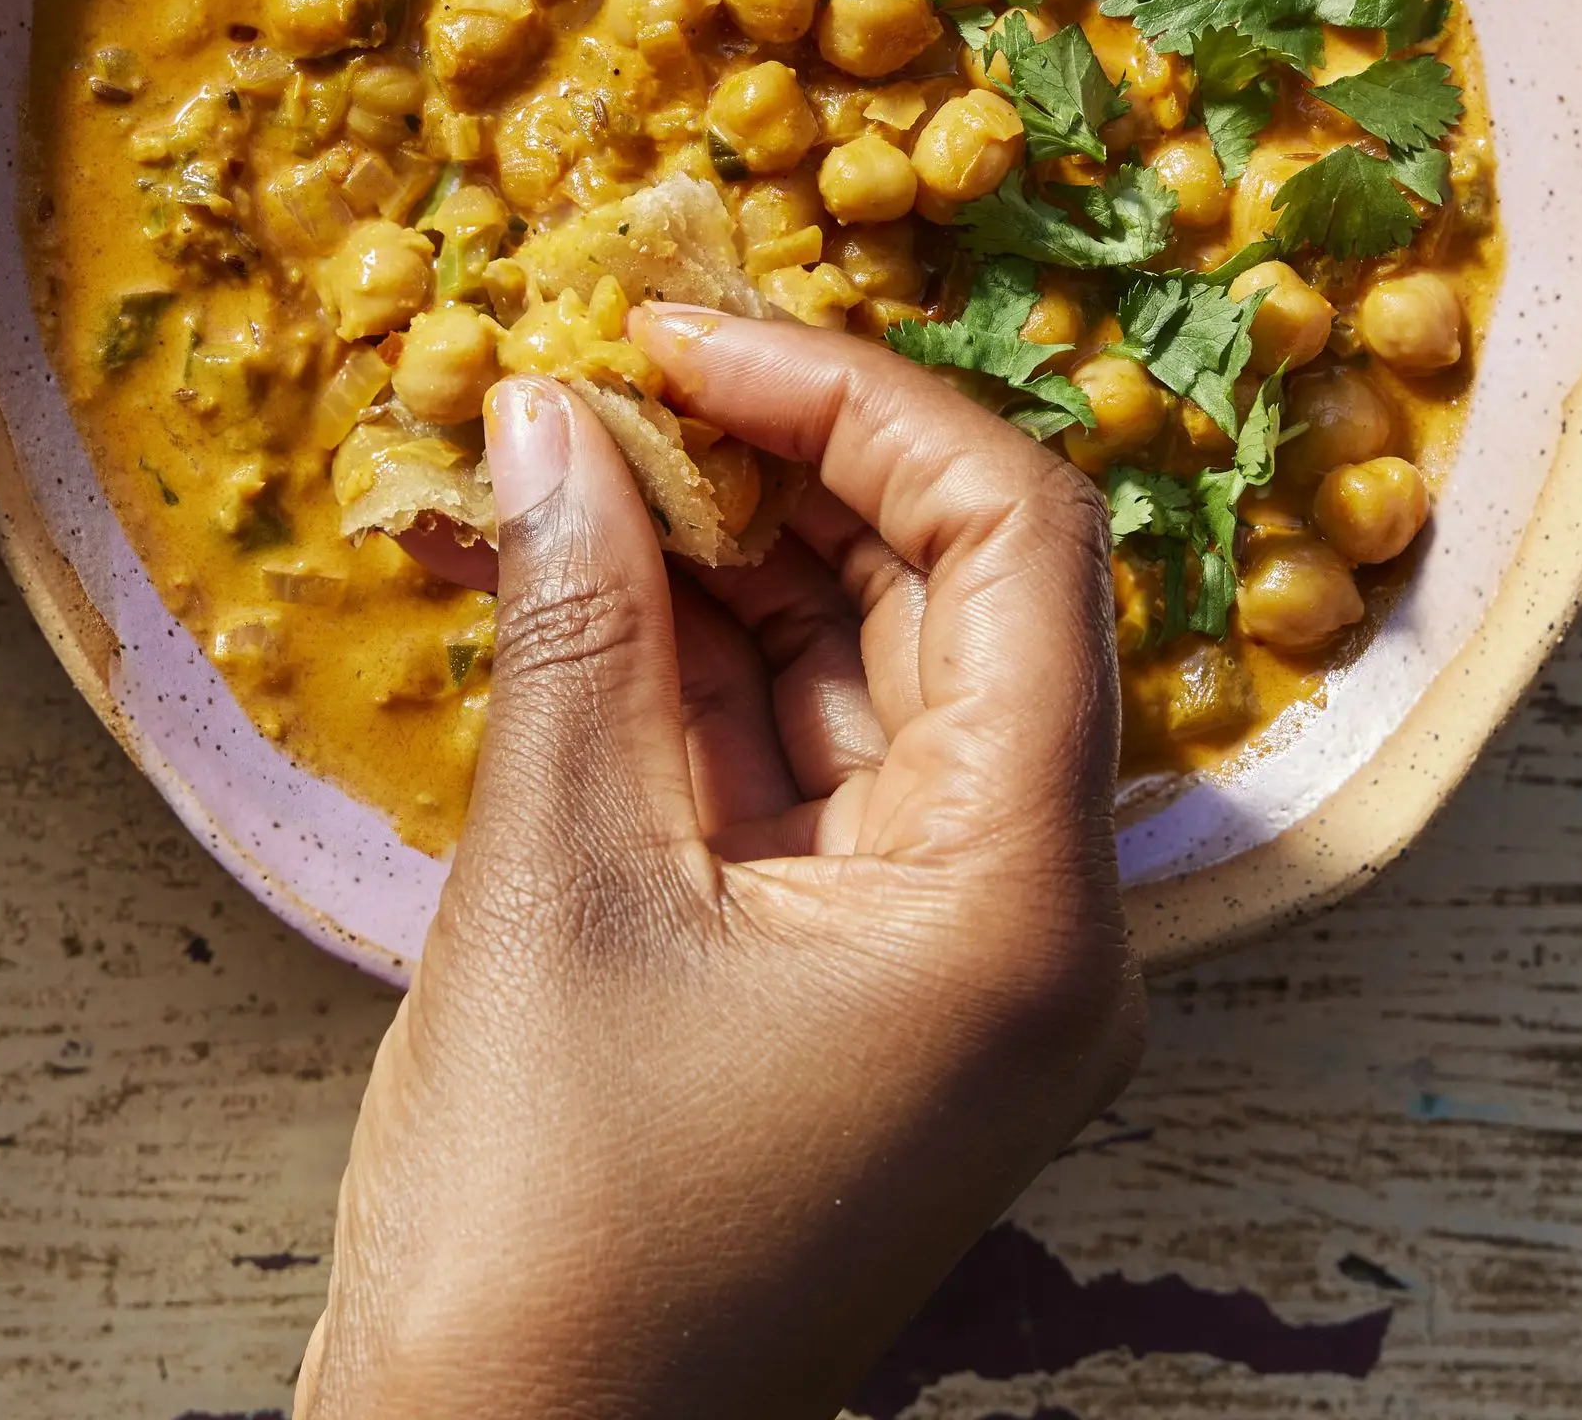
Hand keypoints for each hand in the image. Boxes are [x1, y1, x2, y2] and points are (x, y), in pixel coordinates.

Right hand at [297, 310, 1144, 1419]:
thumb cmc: (546, 1244)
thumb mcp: (555, 888)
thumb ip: (574, 622)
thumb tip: (551, 415)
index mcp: (1028, 904)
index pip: (1018, 543)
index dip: (856, 401)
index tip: (686, 337)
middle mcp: (1035, 918)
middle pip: (956, 594)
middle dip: (788, 464)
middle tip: (618, 374)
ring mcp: (952, 950)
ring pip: (874, 667)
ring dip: (733, 552)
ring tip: (580, 453)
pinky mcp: (862, 972)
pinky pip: (809, 760)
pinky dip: (706, 662)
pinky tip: (589, 571)